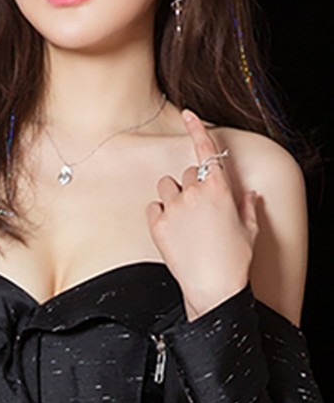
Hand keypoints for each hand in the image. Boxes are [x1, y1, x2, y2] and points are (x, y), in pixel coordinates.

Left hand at [146, 110, 258, 319]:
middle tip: (199, 212)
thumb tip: (249, 193)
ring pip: (167, 187)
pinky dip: (160, 215)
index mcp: (220, 190)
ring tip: (184, 222)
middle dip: (192, 187)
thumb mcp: (249, 231)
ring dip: (173, 198)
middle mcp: (195, 193)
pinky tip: (171, 232)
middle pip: (187, 174)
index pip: (206, 150)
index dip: (197, 128)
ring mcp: (174, 207)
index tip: (188, 113)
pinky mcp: (156, 224)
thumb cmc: (235, 260)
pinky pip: (153, 207)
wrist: (213, 289)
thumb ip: (247, 206)